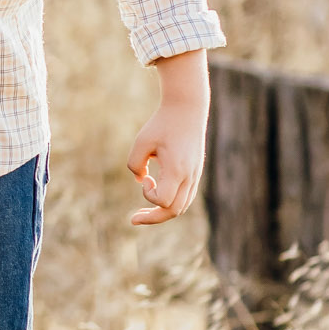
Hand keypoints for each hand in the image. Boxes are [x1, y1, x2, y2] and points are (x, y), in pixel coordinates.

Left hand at [126, 51, 208, 226]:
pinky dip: (170, 203)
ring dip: (161, 212)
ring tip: (142, 214)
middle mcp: (190, 176)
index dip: (149, 195)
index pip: (164, 201)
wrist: (187, 110)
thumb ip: (134, 164)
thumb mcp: (142, 141)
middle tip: (133, 219)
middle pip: (175, 211)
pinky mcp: (195, 173)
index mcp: (178, 170)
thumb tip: (141, 180)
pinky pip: (184, 197)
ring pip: (181, 206)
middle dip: (153, 218)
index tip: (145, 176)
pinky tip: (155, 195)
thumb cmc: (162, 124)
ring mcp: (195, 176)